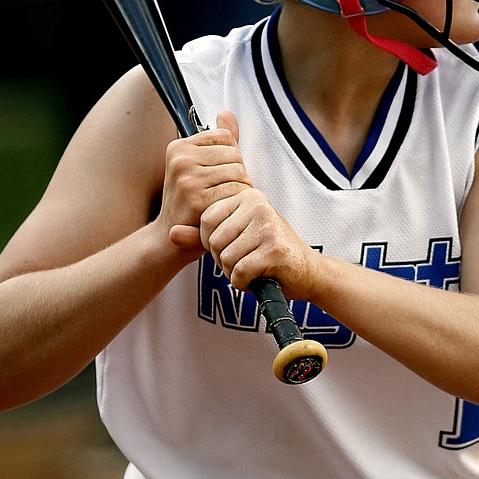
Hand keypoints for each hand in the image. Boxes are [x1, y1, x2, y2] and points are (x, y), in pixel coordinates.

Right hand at [159, 109, 252, 256]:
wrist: (169, 239)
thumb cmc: (188, 203)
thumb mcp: (199, 167)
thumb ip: (217, 140)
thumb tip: (226, 113)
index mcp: (179, 147)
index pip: (226, 137)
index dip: (231, 157)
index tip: (218, 174)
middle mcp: (181, 159)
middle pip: (235, 154)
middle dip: (238, 174)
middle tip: (223, 192)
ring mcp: (188, 178)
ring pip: (239, 172)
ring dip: (240, 189)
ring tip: (225, 200)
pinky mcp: (198, 198)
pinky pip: (235, 191)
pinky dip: (237, 202)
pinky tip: (225, 210)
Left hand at [162, 111, 319, 297]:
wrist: (307, 271)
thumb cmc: (267, 252)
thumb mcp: (234, 237)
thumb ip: (200, 236)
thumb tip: (170, 233)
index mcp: (247, 195)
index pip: (206, 219)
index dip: (211, 241)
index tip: (231, 246)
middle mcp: (258, 205)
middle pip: (214, 240)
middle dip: (223, 259)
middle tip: (243, 260)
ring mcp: (268, 226)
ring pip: (226, 257)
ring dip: (234, 272)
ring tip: (252, 268)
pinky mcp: (274, 250)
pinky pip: (240, 271)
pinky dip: (243, 283)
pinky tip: (257, 278)